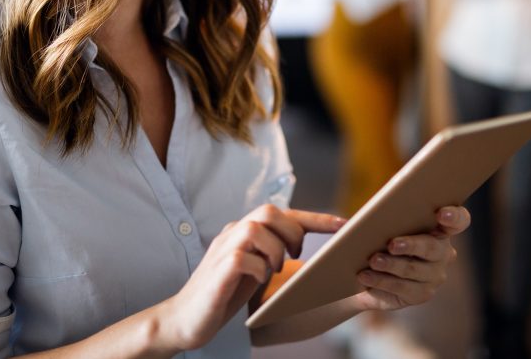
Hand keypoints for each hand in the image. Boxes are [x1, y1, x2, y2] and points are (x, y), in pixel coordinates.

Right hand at [158, 205, 344, 351]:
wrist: (185, 318)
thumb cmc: (223, 296)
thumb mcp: (253, 271)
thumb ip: (269, 255)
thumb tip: (303, 251)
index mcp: (243, 232)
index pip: (283, 214)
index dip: (315, 218)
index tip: (345, 224)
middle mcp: (232, 233)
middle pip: (268, 211)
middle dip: (292, 231)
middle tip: (296, 255)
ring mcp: (223, 250)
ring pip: (256, 228)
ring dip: (275, 249)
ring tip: (274, 270)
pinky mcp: (218, 270)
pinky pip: (243, 257)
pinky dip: (258, 268)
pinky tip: (258, 281)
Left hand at [351, 206, 469, 311]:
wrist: (366, 273)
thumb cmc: (376, 239)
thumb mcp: (375, 226)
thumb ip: (367, 221)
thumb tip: (347, 221)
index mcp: (439, 227)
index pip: (459, 220)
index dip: (454, 216)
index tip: (441, 213)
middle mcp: (443, 252)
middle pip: (432, 247)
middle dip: (411, 245)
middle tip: (391, 244)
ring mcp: (435, 275)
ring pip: (413, 269)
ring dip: (391, 265)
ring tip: (372, 261)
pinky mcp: (422, 294)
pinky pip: (402, 288)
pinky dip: (381, 281)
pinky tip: (366, 277)